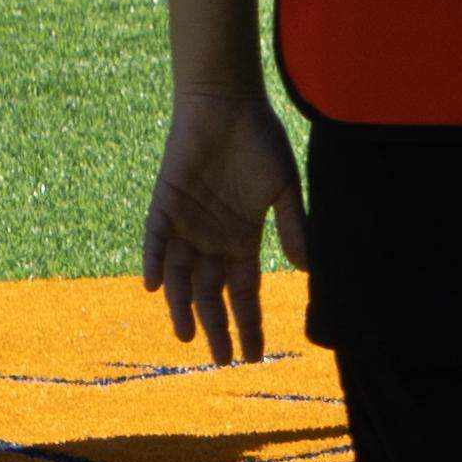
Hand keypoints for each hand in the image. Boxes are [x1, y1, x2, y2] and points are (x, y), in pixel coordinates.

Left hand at [138, 85, 305, 363]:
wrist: (226, 102)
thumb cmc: (259, 140)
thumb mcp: (284, 189)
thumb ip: (293, 228)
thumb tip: (308, 270)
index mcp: (242, 238)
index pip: (244, 292)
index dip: (249, 324)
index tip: (255, 355)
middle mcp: (211, 238)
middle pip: (211, 293)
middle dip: (216, 326)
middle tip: (219, 359)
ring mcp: (186, 223)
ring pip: (180, 275)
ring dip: (181, 305)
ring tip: (187, 336)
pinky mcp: (164, 203)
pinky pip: (155, 239)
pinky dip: (153, 261)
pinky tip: (154, 286)